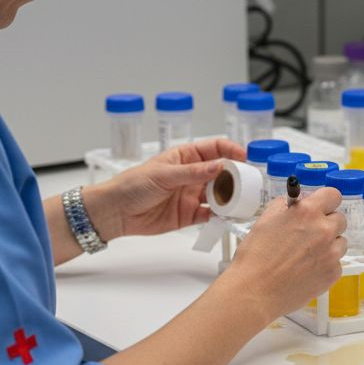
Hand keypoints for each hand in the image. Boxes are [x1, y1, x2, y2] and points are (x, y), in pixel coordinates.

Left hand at [85, 138, 246, 240]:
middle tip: (246, 183)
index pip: (215, 148)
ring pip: (219, 194)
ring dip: (230, 197)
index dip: (231, 150)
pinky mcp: (189, 215)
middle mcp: (192, 175)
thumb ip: (193, 173)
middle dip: (236, 176)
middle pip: (222, 172)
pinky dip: (221, 216)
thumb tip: (218, 166)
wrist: (116, 212)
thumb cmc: (132, 185)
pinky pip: (211, 214)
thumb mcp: (163, 175)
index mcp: (185, 157)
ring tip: (239, 201)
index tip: (245, 157)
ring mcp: (192, 195)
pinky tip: (227, 216)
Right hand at [219, 188, 347, 319]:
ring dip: (328, 245)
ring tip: (306, 255)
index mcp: (307, 212)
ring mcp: (331, 253)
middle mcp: (324, 230)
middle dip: (326, 224)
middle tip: (309, 234)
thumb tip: (299, 202)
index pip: (333, 195)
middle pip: (339, 219)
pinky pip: (336, 263)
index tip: (320, 207)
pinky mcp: (333, 273)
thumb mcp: (266, 220)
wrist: (255, 291)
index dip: (325, 201)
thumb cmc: (255, 257)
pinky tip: (306, 270)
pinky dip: (325, 265)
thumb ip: (286, 206)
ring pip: (340, 242)